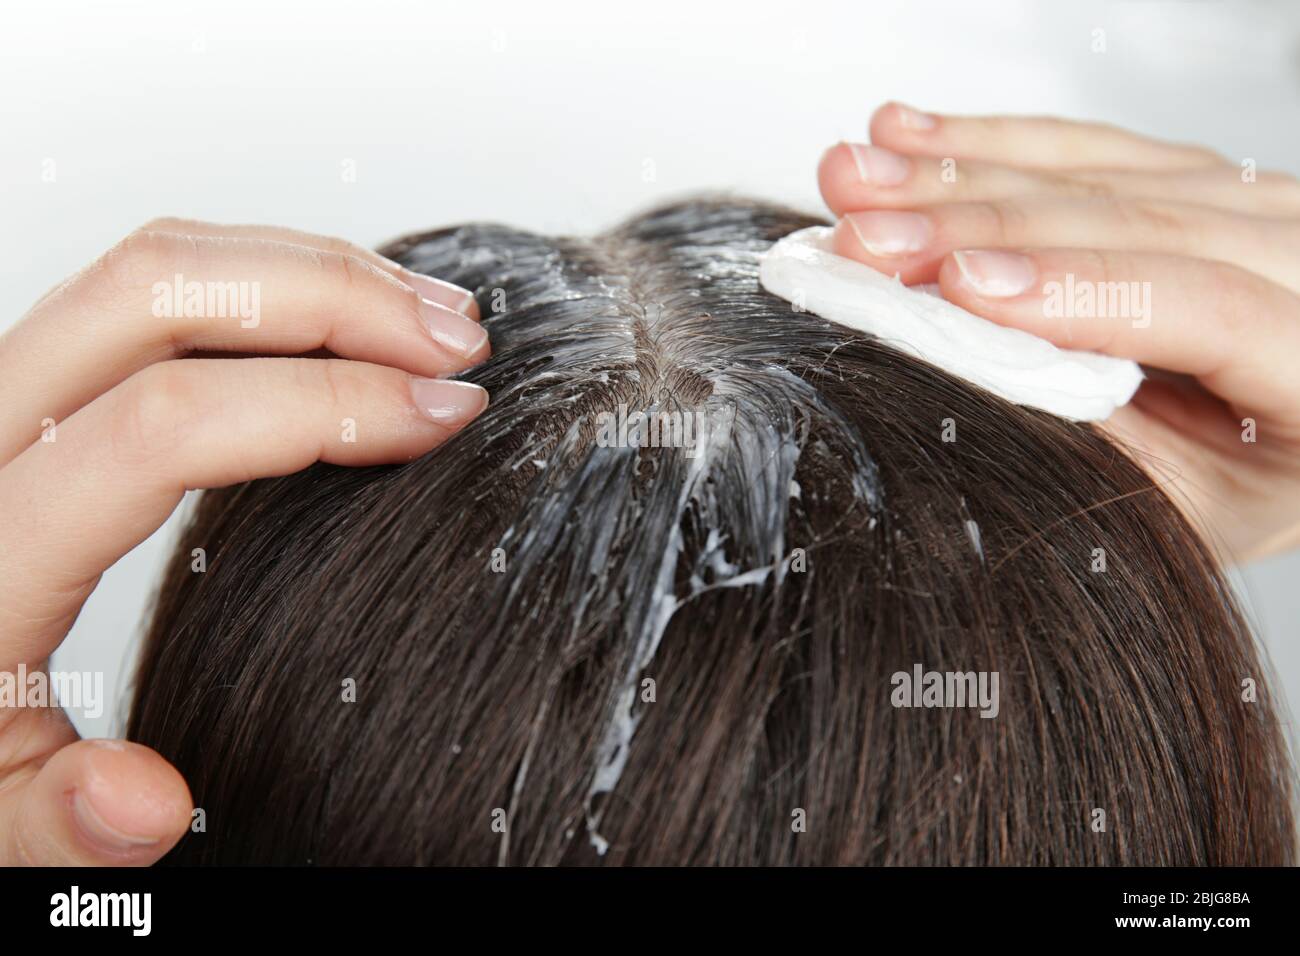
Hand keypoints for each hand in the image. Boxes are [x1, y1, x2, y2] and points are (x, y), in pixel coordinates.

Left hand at [0, 220, 489, 863]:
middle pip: (162, 295)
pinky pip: (158, 286)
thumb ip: (54, 816)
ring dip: (312, 270)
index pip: (164, 425)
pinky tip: (349, 316)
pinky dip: (270, 277)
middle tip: (457, 345)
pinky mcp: (41, 378)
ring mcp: (9, 391)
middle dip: (336, 297)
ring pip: (161, 264)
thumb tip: (140, 803)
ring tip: (430, 316)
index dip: (324, 403)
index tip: (444, 418)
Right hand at [818, 103, 1299, 560]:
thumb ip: (1093, 441)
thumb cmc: (1217, 489)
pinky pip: (1083, 146)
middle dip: (980, 225)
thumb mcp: (1171, 507)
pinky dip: (986, 144)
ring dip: (957, 177)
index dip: (1085, 293)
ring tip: (853, 185)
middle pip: (1140, 222)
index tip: (962, 288)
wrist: (1262, 448)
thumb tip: (964, 368)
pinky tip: (906, 139)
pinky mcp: (1191, 175)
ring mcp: (1255, 204)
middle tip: (865, 240)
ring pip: (1095, 172)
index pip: (1216, 311)